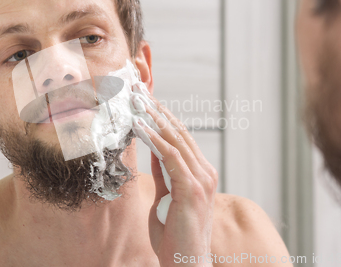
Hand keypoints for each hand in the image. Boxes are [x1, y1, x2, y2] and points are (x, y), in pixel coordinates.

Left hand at [139, 95, 218, 266]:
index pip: (181, 137)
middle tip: (138, 91)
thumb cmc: (175, 234)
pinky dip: (154, 138)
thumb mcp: (167, 197)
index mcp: (200, 173)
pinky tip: (140, 125)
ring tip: (136, 101)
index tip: (145, 100)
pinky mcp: (191, 189)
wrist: (185, 263)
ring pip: (175, 139)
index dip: (163, 117)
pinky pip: (170, 156)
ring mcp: (201, 179)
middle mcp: (204, 172)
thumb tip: (154, 151)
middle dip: (157, 110)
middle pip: (178, 132)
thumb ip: (164, 174)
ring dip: (154, 117)